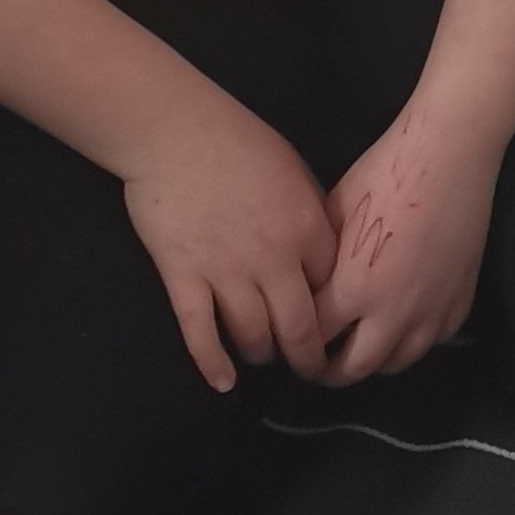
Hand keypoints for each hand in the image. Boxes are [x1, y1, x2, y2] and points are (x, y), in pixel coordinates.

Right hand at [121, 103, 339, 392]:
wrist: (179, 132)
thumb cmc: (241, 143)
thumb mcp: (296, 174)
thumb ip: (311, 217)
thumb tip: (322, 252)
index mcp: (307, 228)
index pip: (332, 288)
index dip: (334, 312)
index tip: (335, 326)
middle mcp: (273, 258)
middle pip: (300, 327)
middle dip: (307, 358)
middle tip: (311, 371)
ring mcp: (227, 271)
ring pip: (253, 335)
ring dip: (262, 354)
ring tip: (264, 358)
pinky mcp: (184, 277)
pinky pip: (201, 333)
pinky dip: (213, 363)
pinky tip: (223, 381)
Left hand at [317, 103, 500, 383]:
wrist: (448, 154)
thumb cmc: (383, 173)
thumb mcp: (333, 214)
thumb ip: (319, 261)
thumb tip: (305, 285)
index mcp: (352, 290)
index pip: (311, 339)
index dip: (294, 344)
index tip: (288, 343)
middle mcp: (392, 312)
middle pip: (353, 368)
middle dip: (329, 371)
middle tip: (319, 362)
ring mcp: (431, 310)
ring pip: (397, 363)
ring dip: (374, 360)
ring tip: (361, 347)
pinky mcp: (460, 299)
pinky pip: (435, 340)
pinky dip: (415, 341)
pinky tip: (404, 325)